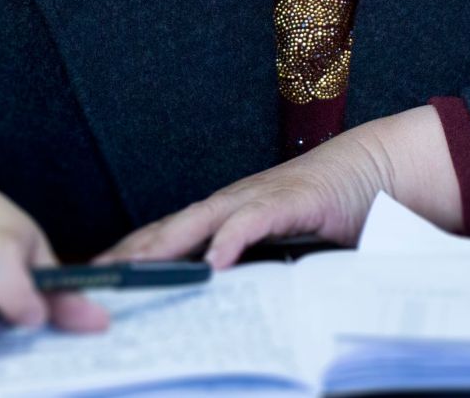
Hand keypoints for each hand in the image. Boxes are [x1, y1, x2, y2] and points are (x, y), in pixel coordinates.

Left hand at [96, 106, 461, 269]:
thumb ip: (249, 266)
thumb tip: (213, 300)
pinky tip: (215, 259)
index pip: (166, 237)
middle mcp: (232, 203)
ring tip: (134, 272)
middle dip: (130, 255)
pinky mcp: (291, 200)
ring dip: (165, 247)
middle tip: (94, 279)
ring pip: (200, 221)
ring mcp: (259, 198)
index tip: (94, 279)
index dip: (129, 256)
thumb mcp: (279, 246)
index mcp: (224, 215)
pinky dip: (232, 238)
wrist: (375, 169)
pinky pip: (255, 220)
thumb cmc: (326, 209)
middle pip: (169, 229)